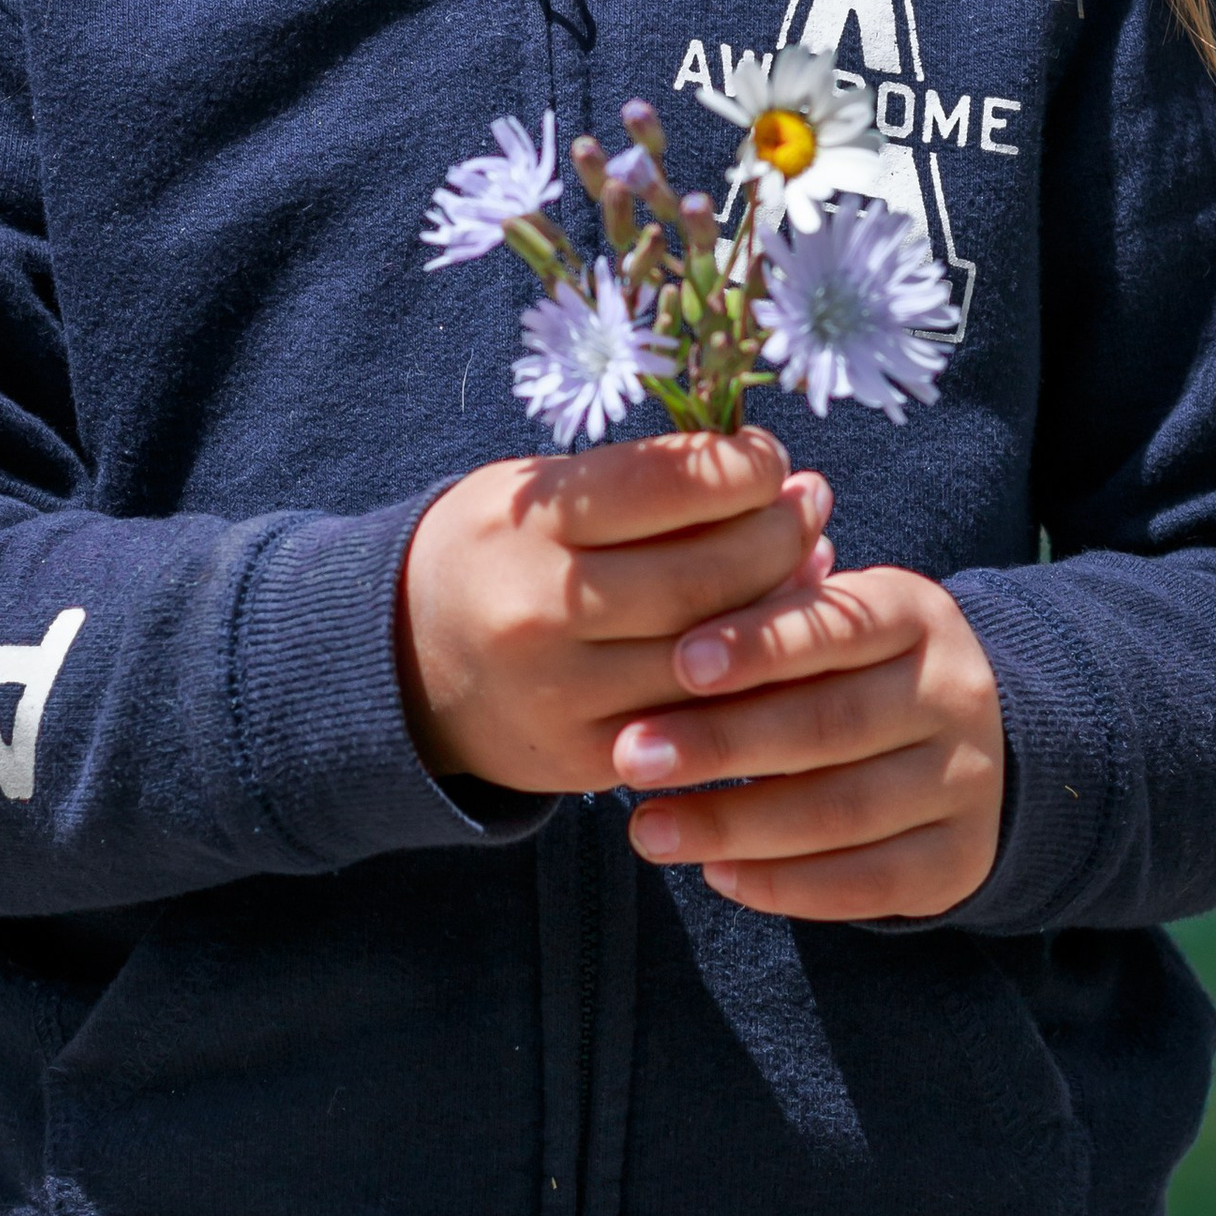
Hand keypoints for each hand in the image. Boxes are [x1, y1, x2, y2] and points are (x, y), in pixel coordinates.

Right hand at [399, 431, 832, 793]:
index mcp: (527, 526)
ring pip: (714, 657)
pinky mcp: (588, 758)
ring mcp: (565, 695)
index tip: (770, 457)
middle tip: (810, 504)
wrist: (404, 662)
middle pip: (704, 576)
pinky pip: (699, 722)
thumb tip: (774, 481)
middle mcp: (541, 611)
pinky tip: (777, 640)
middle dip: (779, 534)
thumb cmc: (497, 550)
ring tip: (810, 561)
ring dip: (785, 607)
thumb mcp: (538, 492)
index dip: (741, 467)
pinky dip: (754, 680)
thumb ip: (644, 483)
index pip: (662, 485)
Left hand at [610, 563, 1004, 920]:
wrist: (963, 743)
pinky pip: (868, 883)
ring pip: (843, 811)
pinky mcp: (960, 860)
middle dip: (722, 743)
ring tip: (647, 829)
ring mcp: (967, 781)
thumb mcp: (820, 625)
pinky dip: (785, 883)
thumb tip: (663, 636)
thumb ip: (760, 625)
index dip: (759, 645)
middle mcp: (955, 693)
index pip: (838, 626)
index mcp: (917, 615)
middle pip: (833, 724)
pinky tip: (716, 874)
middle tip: (632, 756)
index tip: (678, 662)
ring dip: (734, 825)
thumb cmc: (844, 669)